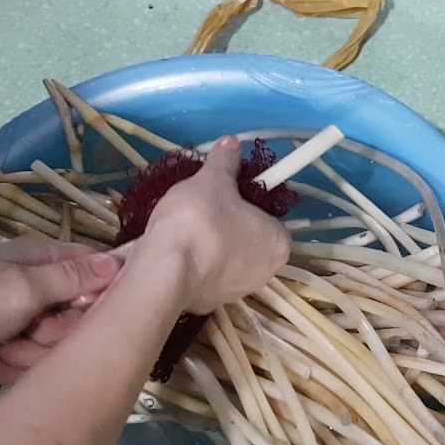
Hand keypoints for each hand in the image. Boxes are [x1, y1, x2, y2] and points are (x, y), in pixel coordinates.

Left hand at [0, 237, 121, 382]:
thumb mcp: (25, 288)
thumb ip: (74, 278)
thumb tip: (121, 261)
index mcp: (45, 261)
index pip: (98, 274)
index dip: (100, 297)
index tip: (86, 312)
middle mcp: (39, 288)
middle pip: (79, 319)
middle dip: (53, 334)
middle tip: (29, 330)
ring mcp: (22, 319)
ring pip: (53, 348)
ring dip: (25, 353)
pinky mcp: (7, 346)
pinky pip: (29, 364)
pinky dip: (6, 365)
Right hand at [131, 136, 289, 313]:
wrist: (164, 270)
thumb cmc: (199, 220)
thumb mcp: (211, 181)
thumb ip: (224, 162)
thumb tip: (232, 141)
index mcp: (279, 243)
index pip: (267, 216)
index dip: (244, 201)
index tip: (221, 194)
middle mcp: (267, 271)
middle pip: (247, 238)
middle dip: (226, 224)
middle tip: (200, 208)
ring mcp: (239, 291)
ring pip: (225, 258)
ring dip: (209, 244)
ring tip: (184, 228)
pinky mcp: (211, 303)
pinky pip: (205, 275)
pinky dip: (194, 262)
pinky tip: (176, 250)